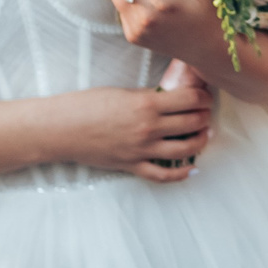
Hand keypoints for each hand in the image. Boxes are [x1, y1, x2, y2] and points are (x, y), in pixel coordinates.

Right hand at [41, 78, 211, 182]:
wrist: (60, 129)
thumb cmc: (85, 105)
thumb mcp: (121, 92)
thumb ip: (148, 97)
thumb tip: (170, 97)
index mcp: (146, 104)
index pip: (190, 100)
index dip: (204, 97)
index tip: (206, 96)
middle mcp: (148, 128)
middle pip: (192, 123)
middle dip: (205, 117)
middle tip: (206, 113)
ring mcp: (141, 150)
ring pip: (185, 149)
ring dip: (200, 142)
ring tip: (204, 135)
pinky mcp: (132, 166)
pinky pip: (163, 174)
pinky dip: (181, 174)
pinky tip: (192, 168)